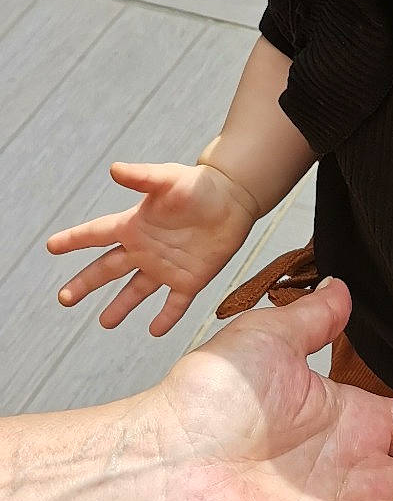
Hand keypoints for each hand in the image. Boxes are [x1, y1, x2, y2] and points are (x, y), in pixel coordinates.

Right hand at [47, 160, 258, 333]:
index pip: (97, 234)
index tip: (51, 247)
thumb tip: (114, 169)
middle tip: (64, 299)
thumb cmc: (199, 185)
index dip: (73, 240)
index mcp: (134, 225)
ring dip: (119, 307)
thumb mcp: (168, 178)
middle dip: (85, 284)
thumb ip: (142, 177)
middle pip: (107, 269)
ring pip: (135, 291)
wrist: (233, 197)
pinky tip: (154, 330)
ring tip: (104, 323)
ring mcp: (165, 266)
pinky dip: (165, 318)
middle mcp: (144, 249)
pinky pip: (174, 304)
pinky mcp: (189, 279)